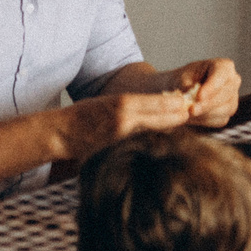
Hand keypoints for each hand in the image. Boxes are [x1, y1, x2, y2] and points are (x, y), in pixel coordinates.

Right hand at [56, 87, 196, 159]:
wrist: (60, 133)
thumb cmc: (81, 116)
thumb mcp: (105, 102)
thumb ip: (127, 105)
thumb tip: (151, 106)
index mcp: (121, 103)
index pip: (155, 102)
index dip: (172, 104)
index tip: (185, 103)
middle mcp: (124, 118)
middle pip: (159, 117)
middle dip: (176, 116)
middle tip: (191, 113)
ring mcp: (121, 135)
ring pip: (153, 131)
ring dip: (168, 127)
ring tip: (182, 124)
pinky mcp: (117, 148)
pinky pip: (140, 142)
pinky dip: (153, 139)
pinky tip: (163, 139)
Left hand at [171, 59, 239, 125]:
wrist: (185, 91)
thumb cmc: (185, 79)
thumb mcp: (182, 77)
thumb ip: (186, 83)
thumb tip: (189, 90)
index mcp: (224, 66)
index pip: (221, 76)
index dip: (211, 88)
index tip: (199, 97)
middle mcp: (233, 81)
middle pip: (225, 94)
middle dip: (208, 104)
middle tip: (192, 110)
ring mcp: (233, 97)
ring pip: (225, 109)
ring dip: (206, 113)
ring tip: (189, 113)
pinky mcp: (229, 112)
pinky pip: (220, 119)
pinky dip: (206, 120)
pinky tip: (194, 117)